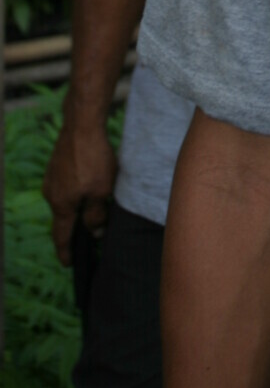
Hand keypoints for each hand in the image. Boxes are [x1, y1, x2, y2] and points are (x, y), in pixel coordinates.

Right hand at [43, 119, 117, 265]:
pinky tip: (90, 184)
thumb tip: (94, 232)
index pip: (62, 236)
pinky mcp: (56, 165)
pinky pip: (67, 185)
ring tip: (95, 206)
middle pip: (64, 217)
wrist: (81, 124)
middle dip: (75, 227)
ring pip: (66, 199)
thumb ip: (96, 215)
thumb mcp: (101, 191)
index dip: (66, 251)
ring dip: (78, 205)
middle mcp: (51, 194)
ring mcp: (52, 178)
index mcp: (61, 205)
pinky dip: (77, 190)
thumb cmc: (93, 158)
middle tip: (89, 236)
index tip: (68, 264)